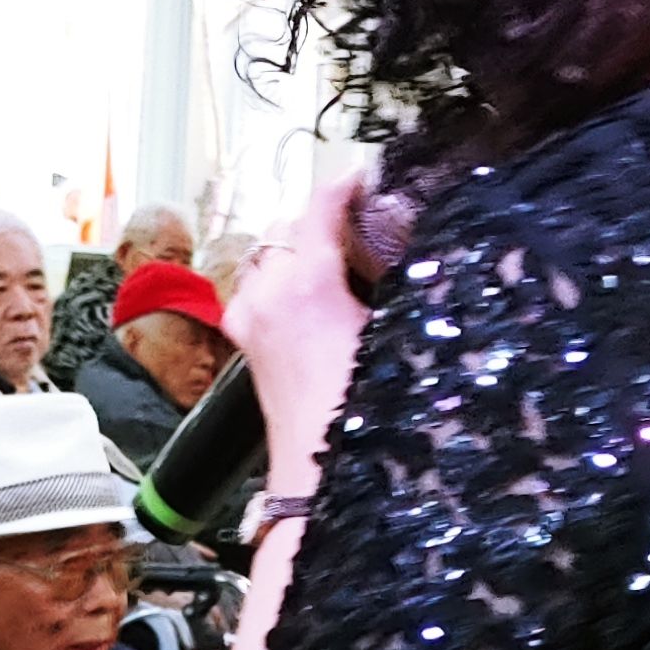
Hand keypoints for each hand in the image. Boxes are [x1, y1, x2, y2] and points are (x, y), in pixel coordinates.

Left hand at [221, 174, 374, 496]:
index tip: (368, 178)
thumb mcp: (393, 331)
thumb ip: (395, 279)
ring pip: (267, 252)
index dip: (348, 185)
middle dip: (323, 222)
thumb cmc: (362, 411)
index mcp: (306, 280)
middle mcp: (267, 289)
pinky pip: (255, 284)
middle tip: (363, 228)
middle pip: (291, 225)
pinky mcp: (242, 336)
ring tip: (335, 261)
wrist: (319, 471)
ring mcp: (248, 312)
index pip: (322, 205)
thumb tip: (407, 245)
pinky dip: (277, 278)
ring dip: (297, 249)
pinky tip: (308, 296)